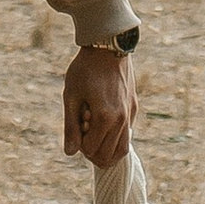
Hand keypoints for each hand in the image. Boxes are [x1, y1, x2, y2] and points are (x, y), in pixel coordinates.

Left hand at [61, 39, 134, 166]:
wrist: (108, 46)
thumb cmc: (85, 69)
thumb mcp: (71, 96)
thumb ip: (71, 127)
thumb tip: (70, 153)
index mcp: (105, 117)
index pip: (91, 151)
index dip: (79, 145)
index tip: (75, 126)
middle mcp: (122, 119)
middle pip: (108, 157)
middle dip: (92, 152)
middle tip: (83, 132)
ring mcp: (130, 114)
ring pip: (122, 149)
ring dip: (106, 149)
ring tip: (93, 134)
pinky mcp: (134, 107)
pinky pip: (127, 133)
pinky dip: (115, 137)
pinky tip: (103, 121)